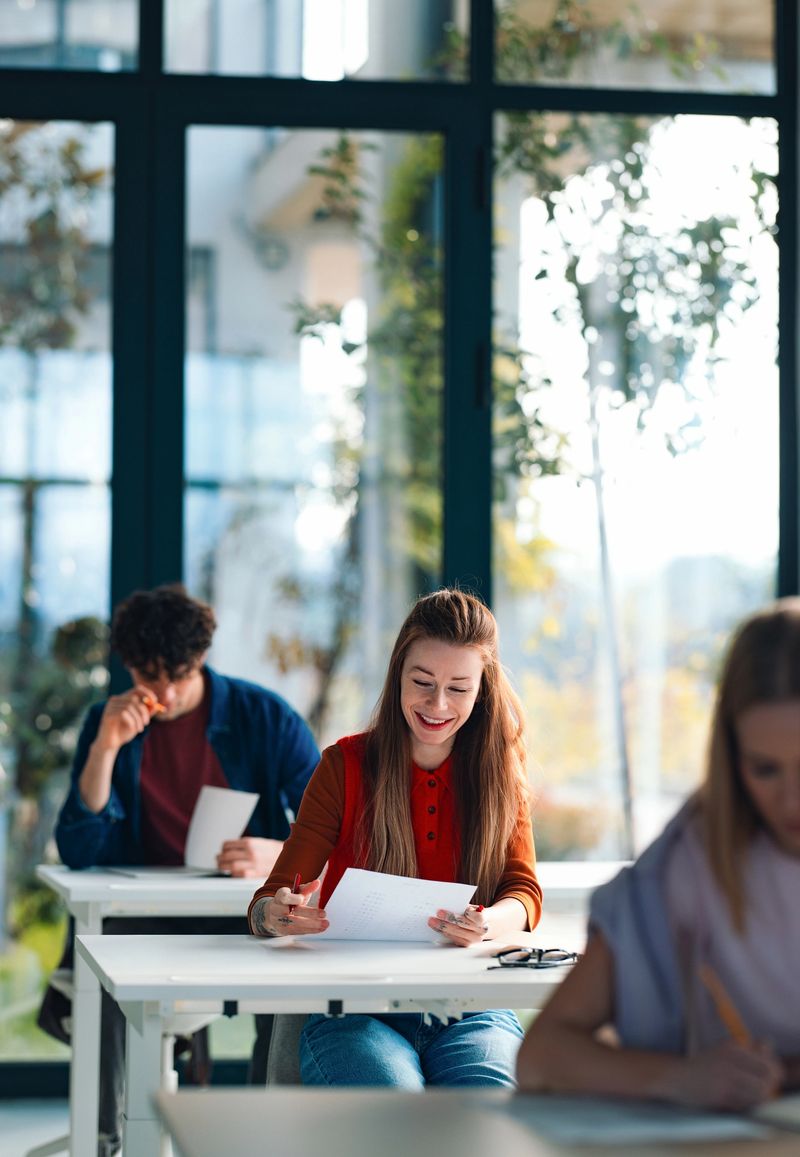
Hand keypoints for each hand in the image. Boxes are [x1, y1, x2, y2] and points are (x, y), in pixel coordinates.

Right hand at [94, 684, 160, 751]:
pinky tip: (133, 729)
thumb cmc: (124, 732)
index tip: (155, 702)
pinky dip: (132, 721)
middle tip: (147, 722)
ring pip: (129, 706)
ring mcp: (110, 707)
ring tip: (140, 729)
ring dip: (138, 719)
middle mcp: (115, 700)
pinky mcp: (107, 714)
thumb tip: (156, 705)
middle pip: (134, 698)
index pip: (136, 689)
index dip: (147, 693)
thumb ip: (146, 713)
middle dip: (144, 710)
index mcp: (122, 700)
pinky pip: (123, 713)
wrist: (110, 745)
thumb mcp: (138, 721)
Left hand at [217, 837, 282, 877]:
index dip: (222, 849)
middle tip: (218, 860)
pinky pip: (239, 875)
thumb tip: (228, 849)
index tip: (222, 851)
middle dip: (220, 859)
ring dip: (223, 867)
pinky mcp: (255, 874)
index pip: (227, 845)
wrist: (288, 857)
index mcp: (250, 842)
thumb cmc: (271, 850)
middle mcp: (250, 852)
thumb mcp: (258, 842)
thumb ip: (245, 845)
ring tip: (222, 866)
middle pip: (227, 856)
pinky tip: (233, 872)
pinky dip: (234, 874)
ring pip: (231, 866)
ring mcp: (253, 864)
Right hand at [264, 878, 327, 936]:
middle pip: (292, 912)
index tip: (302, 899)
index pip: (284, 897)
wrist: (275, 913)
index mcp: (279, 896)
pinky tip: (319, 929)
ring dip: (312, 925)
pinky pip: (297, 931)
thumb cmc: (289, 900)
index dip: (293, 898)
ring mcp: (278, 921)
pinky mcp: (283, 931)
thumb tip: (317, 883)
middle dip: (309, 913)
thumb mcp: (296, 892)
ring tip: (325, 923)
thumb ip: (307, 888)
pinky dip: (310, 930)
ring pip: (295, 924)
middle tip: (323, 913)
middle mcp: (276, 909)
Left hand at [428, 904, 488, 946]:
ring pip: (456, 934)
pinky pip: (454, 939)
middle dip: (449, 919)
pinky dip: (444, 933)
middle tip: (438, 913)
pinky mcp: (467, 944)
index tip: (462, 909)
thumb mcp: (476, 908)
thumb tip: (447, 904)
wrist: (489, 925)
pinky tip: (437, 928)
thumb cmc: (478, 913)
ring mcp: (474, 939)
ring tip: (432, 921)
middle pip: (463, 925)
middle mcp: (481, 931)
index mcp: (485, 919)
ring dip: (443, 927)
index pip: (479, 918)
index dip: (470, 914)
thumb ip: (466, 907)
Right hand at [657, 1039, 783, 1110]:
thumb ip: (748, 1047)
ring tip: (752, 1095)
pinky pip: (746, 1104)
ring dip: (760, 1096)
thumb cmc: (704, 1064)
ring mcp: (725, 1079)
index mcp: (732, 1047)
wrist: (676, 1076)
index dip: (774, 1072)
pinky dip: (748, 1104)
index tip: (771, 1076)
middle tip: (763, 1088)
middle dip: (769, 1085)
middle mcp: (729, 1060)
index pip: (767, 1061)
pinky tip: (739, 1100)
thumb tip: (767, 1044)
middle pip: (767, 1077)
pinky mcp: (720, 1096)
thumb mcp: (724, 1049)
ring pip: (760, 1092)